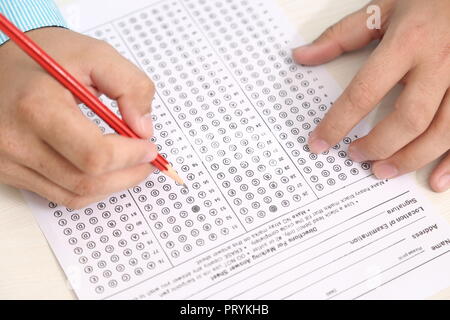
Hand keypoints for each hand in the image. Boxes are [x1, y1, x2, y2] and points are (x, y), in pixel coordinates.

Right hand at [0, 28, 156, 208]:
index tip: (149, 147)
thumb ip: (130, 86)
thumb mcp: (96, 55)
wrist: (3, 64)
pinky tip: (105, 172)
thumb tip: (144, 128)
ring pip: (75, 195)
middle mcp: (16, 140)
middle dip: (128, 174)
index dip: (130, 156)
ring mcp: (8, 161)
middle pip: (86, 181)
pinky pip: (60, 195)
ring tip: (131, 166)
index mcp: (37, 107)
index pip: (94, 154)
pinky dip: (90, 189)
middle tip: (147, 160)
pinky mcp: (8, 172)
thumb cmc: (49, 57)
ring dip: (112, 185)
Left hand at [292, 0, 449, 191]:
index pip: (364, 92)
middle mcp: (440, 63)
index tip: (318, 143)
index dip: (337, 123)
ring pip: (442, 132)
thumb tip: (301, 56)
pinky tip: (436, 180)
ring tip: (382, 171)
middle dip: (378, 145)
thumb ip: (341, 36)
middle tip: (355, 157)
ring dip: (410, 159)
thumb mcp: (382, 8)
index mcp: (408, 42)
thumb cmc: (429, 1)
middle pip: (409, 119)